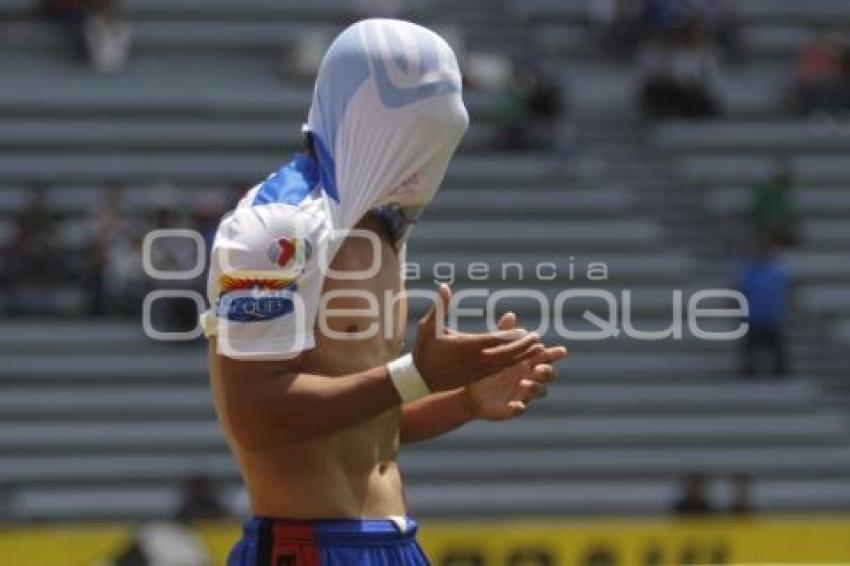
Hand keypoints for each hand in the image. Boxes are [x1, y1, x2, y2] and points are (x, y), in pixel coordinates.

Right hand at [412, 285, 543, 391]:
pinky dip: (513, 365)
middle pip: (504, 354)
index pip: (492, 341)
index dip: (510, 337)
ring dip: (522, 357)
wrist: (420, 378)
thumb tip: (444, 286)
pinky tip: (524, 359)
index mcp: (464, 346)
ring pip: (505, 364)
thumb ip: (439, 307)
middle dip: (522, 347)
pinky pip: (499, 371)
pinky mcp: (477, 378)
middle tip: (538, 339)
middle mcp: (473, 360)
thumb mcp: (428, 327)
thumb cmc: (425, 350)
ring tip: (538, 349)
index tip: (525, 331)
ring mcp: (477, 371)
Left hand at [465, 311, 566, 420]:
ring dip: (535, 388)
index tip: (560, 351)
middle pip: (548, 375)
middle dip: (547, 372)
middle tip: (538, 368)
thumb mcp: (495, 349)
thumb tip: (510, 314)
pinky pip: (519, 410)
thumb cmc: (489, 367)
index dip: (555, 355)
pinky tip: (515, 405)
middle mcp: (531, 378)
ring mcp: (525, 394)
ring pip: (539, 392)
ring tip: (522, 384)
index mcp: (529, 362)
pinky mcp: (512, 408)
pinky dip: (518, 408)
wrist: (471, 390)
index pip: (547, 357)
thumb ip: (504, 333)